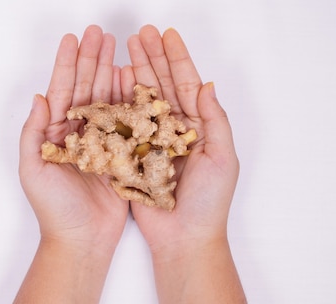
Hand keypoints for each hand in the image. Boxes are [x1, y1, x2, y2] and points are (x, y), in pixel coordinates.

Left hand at [19, 25, 128, 252]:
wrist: (82, 240)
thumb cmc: (53, 209)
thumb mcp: (33, 169)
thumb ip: (34, 133)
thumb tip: (39, 97)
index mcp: (55, 134)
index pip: (61, 90)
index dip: (66, 63)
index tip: (72, 38)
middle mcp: (78, 133)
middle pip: (85, 88)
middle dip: (91, 59)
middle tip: (99, 32)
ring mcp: (100, 141)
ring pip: (106, 99)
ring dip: (110, 72)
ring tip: (117, 46)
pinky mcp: (120, 153)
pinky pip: (125, 120)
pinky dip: (128, 98)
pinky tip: (132, 78)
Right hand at [122, 25, 239, 254]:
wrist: (185, 237)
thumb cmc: (209, 202)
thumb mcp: (222, 157)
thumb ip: (214, 120)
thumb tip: (206, 84)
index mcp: (198, 127)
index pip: (187, 84)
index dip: (177, 58)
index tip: (167, 35)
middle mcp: (174, 130)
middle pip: (162, 85)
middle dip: (152, 58)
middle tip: (141, 33)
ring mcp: (152, 141)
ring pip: (142, 100)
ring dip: (134, 73)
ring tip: (125, 48)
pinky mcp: (133, 156)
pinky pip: (125, 125)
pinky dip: (118, 103)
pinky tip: (112, 82)